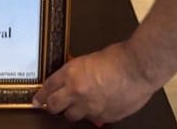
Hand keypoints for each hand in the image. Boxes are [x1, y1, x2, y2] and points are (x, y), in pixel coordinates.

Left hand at [32, 43, 156, 124]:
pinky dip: (93, 114)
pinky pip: (93, 119)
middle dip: (52, 106)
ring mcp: (90, 107)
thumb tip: (75, 75)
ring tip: (77, 106)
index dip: (41, 94)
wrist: (138, 67)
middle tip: (51, 105)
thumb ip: (80, 69)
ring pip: (72, 117)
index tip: (38, 99)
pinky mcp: (104, 117)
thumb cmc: (120, 57)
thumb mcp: (91, 58)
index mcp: (72, 73)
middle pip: (54, 106)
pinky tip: (98, 107)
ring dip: (73, 111)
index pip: (48, 87)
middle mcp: (77, 92)